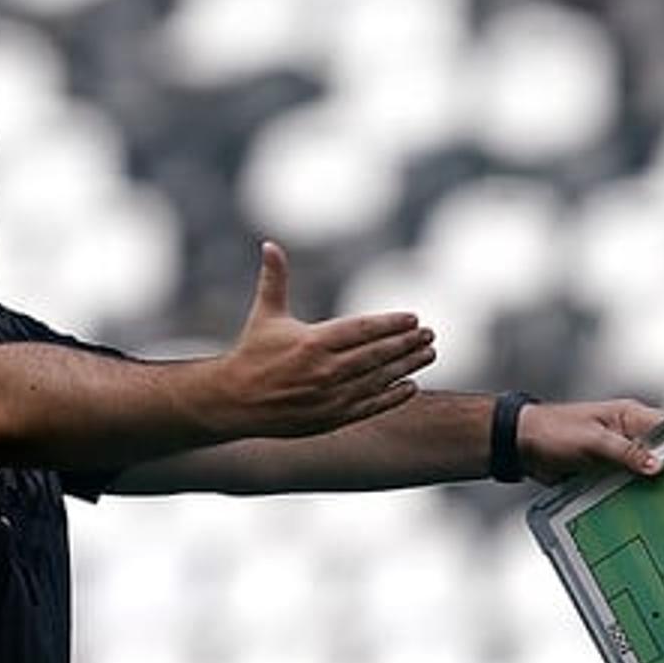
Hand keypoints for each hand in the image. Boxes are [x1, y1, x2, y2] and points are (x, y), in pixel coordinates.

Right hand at [207, 242, 434, 438]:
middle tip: (429, 334)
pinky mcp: (330, 418)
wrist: (234, 401)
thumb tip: (269, 244)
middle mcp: (325, 370)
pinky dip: (392, 397)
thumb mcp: (265, 314)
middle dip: (406, 343)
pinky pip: (369, 406)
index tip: (413, 318)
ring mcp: (330, 397)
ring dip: (407, 366)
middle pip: (376, 354)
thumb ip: (274, 279)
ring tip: (428, 353)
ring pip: (378, 380)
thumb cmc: (252, 353)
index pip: (362, 330)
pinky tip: (410, 386)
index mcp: (312, 342)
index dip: (390, 324)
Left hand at [516, 399, 663, 483]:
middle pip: (662, 453)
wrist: (523, 447)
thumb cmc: (552, 431)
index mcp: (630, 416)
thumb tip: (657, 465)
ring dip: (652, 487)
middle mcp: (629, 434)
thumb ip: (625, 453)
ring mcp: (620, 454)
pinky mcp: (609, 472)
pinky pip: (628, 485)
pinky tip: (643, 510)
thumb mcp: (593, 441)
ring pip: (646, 473)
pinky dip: (634, 496)